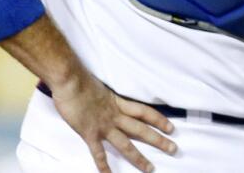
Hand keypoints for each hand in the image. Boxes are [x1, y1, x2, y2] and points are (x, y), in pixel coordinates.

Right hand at [51, 72, 177, 172]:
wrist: (69, 80)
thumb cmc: (81, 80)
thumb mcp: (101, 88)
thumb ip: (107, 99)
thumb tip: (108, 102)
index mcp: (118, 103)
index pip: (144, 112)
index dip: (159, 120)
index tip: (171, 128)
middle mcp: (115, 115)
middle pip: (141, 130)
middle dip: (158, 140)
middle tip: (174, 149)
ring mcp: (103, 125)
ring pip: (126, 144)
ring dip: (139, 158)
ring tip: (150, 168)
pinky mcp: (89, 133)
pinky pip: (98, 152)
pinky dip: (104, 165)